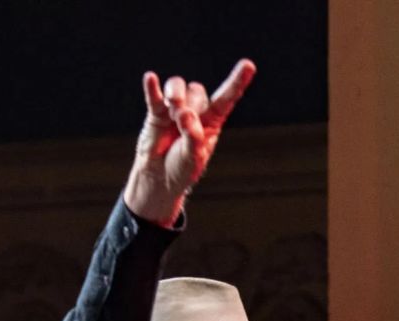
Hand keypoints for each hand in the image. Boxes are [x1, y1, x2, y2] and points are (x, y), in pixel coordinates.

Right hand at [123, 59, 256, 226]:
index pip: (227, 98)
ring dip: (176, 95)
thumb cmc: (182, 168)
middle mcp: (196, 110)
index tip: (249, 65)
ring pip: (178, 86)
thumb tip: (184, 112)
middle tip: (183, 122)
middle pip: (197, 90)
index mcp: (212, 121)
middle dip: (191, 103)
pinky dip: (152, 88)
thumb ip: (192, 135)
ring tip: (172, 112)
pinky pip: (154, 95)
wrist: (160, 177)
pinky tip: (150, 78)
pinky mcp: (156, 112)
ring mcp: (174, 109)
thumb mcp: (194, 157)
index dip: (238, 82)